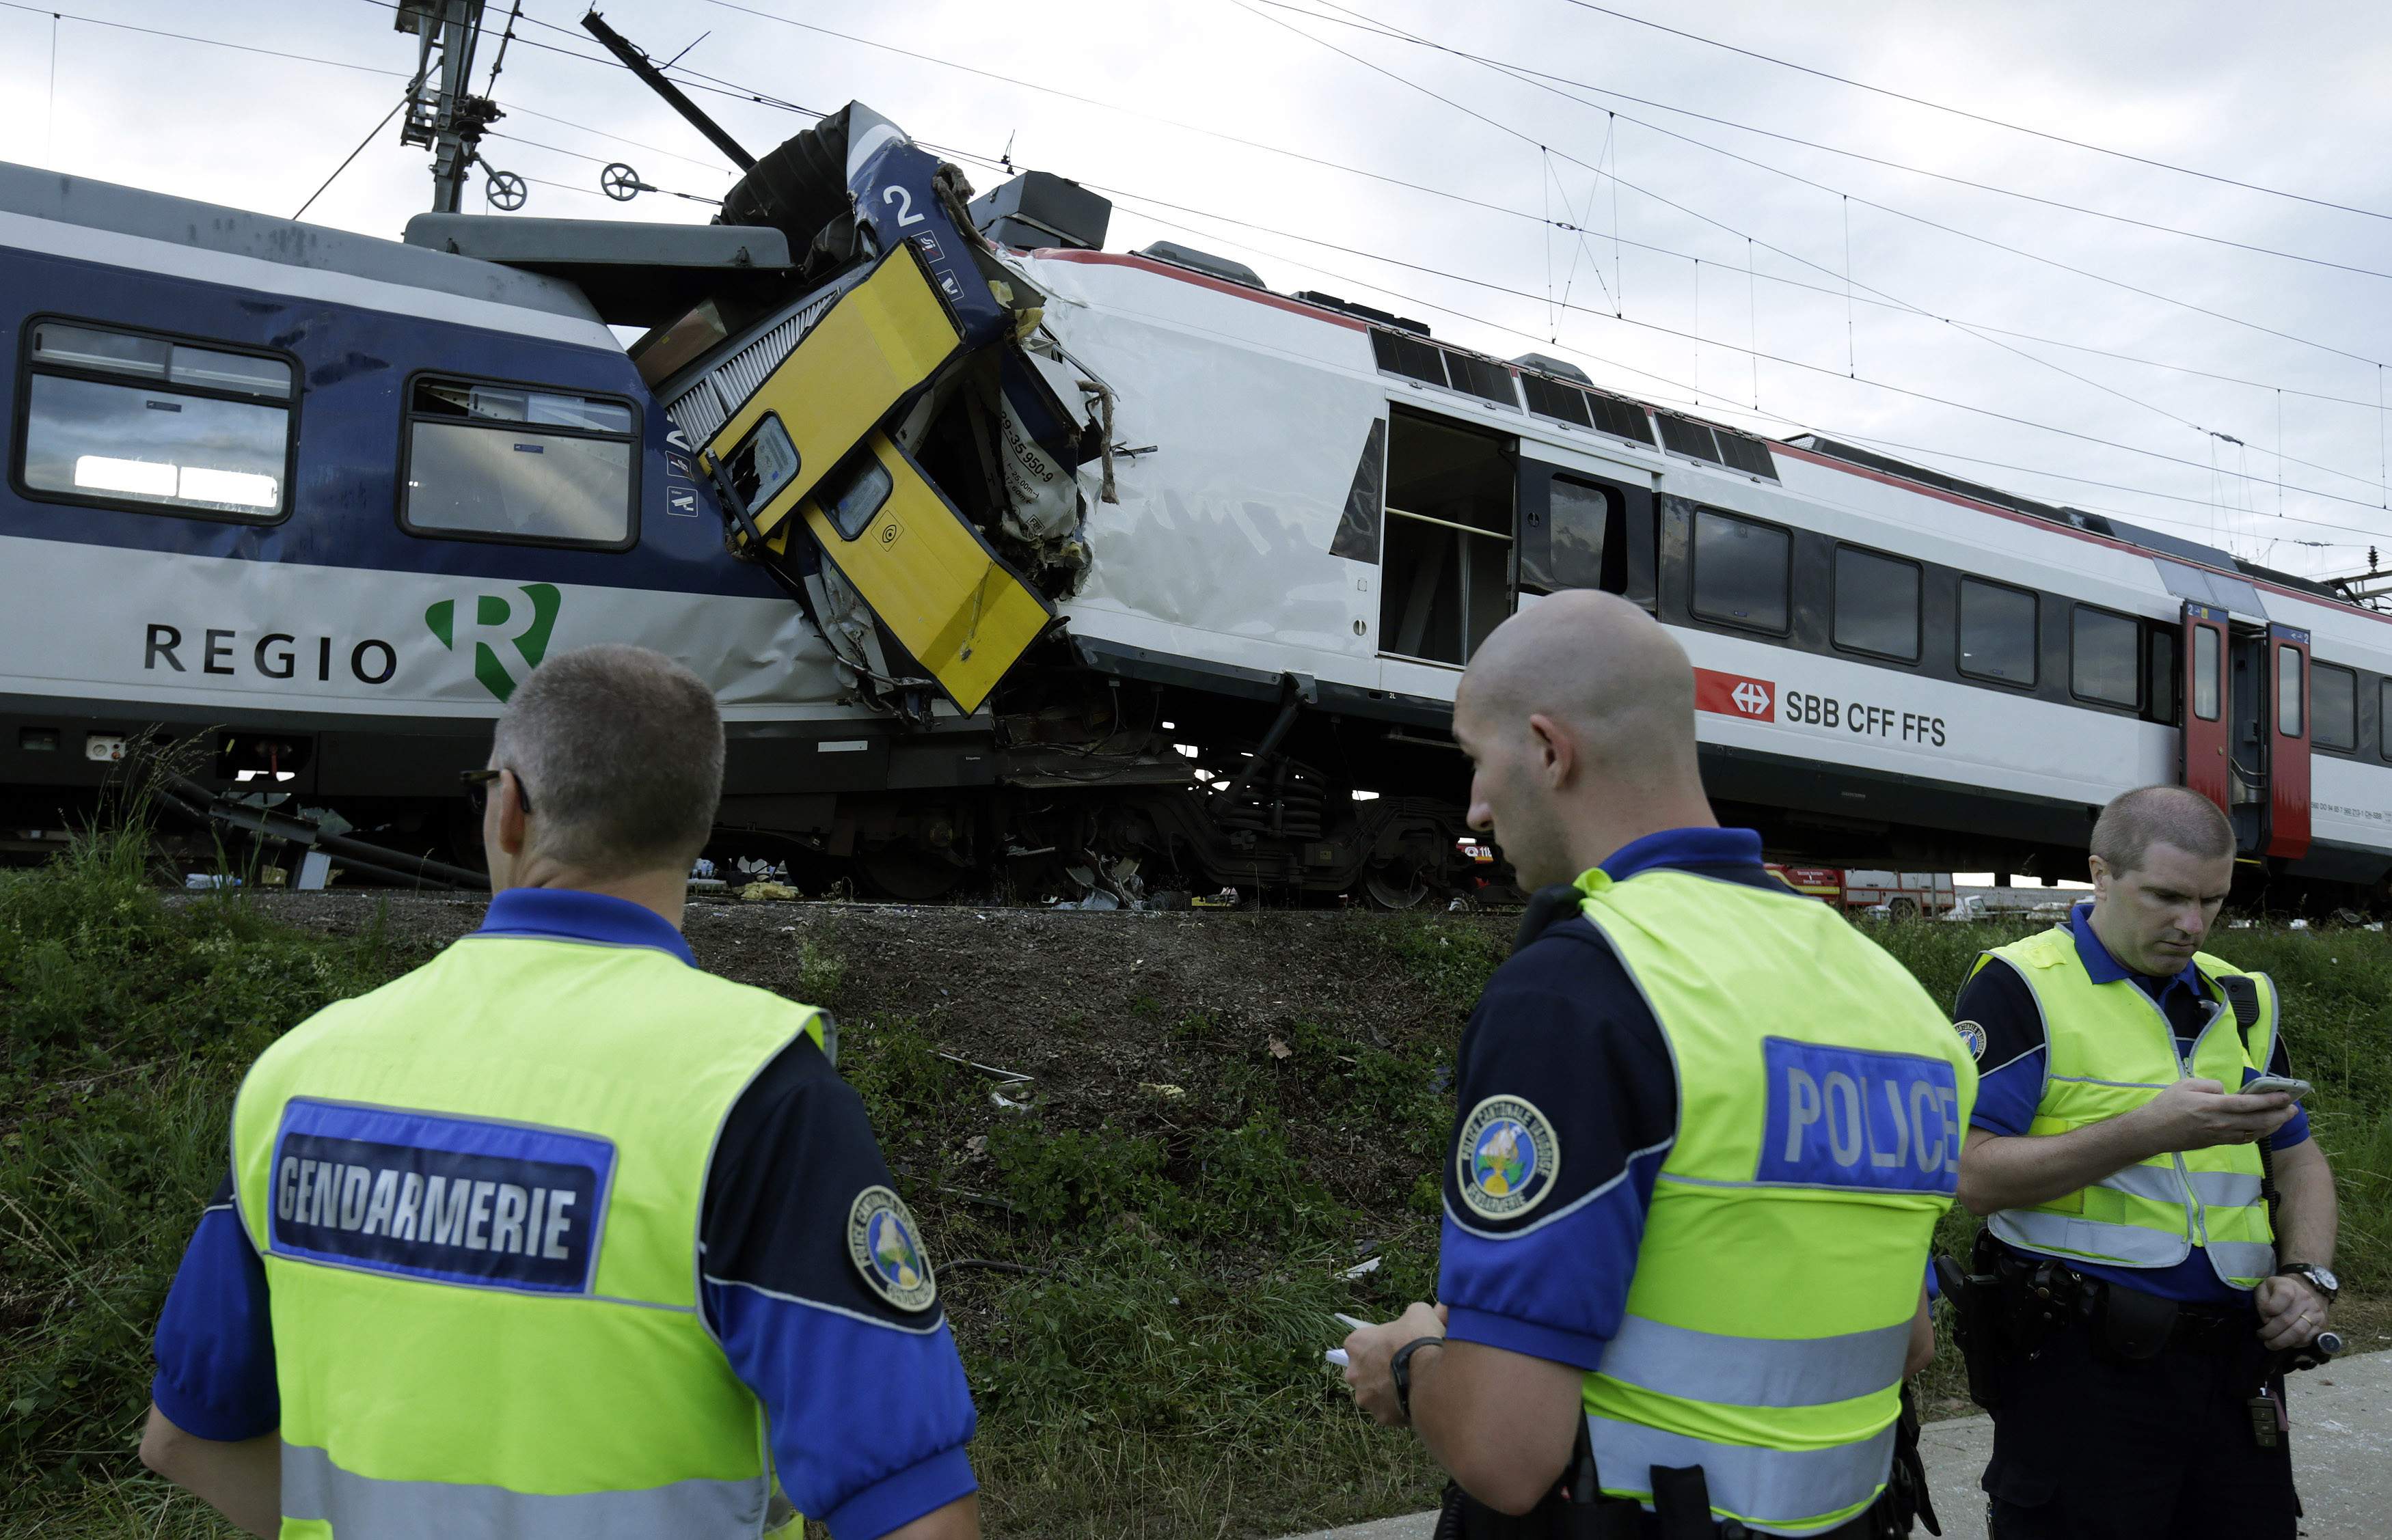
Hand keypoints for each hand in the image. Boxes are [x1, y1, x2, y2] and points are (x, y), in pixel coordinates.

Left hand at [1342, 1301, 1446, 1426]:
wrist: (1431, 1375)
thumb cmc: (1418, 1339)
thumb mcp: (1419, 1313)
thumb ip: (1416, 1313)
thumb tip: (1434, 1310)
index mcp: (1356, 1344)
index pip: (1362, 1342)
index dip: (1381, 1342)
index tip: (1396, 1344)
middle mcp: (1353, 1373)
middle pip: (1365, 1370)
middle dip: (1380, 1369)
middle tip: (1404, 1365)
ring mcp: (1366, 1398)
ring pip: (1376, 1394)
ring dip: (1389, 1390)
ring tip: (1413, 1385)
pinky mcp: (1381, 1417)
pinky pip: (1390, 1411)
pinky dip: (1401, 1407)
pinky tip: (1416, 1399)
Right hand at [2131, 1078, 2294, 1153]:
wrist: (2153, 1132)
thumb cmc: (2166, 1105)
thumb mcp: (2184, 1085)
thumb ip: (2209, 1085)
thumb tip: (2226, 1091)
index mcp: (2212, 1106)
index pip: (2248, 1103)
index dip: (2269, 1100)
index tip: (2285, 1095)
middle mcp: (2221, 1123)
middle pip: (2258, 1120)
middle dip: (2279, 1114)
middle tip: (2294, 1108)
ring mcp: (2220, 1135)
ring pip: (2254, 1132)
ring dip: (2273, 1125)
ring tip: (2284, 1117)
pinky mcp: (2218, 1143)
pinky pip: (2244, 1139)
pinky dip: (2259, 1134)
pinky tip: (2265, 1128)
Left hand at [2254, 1274, 2330, 1351]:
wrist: (2304, 1291)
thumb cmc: (2277, 1291)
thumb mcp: (2264, 1288)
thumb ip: (2262, 1301)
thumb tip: (2267, 1320)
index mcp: (2289, 1286)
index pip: (2283, 1295)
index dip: (2270, 1308)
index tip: (2262, 1317)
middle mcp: (2305, 1298)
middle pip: (2287, 1320)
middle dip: (2271, 1332)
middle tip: (2261, 1336)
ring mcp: (2315, 1312)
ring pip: (2299, 1332)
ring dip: (2281, 1341)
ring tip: (2270, 1343)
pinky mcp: (2321, 1325)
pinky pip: (2307, 1339)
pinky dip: (2293, 1344)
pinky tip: (2284, 1342)